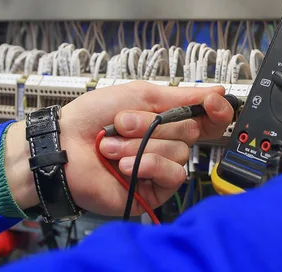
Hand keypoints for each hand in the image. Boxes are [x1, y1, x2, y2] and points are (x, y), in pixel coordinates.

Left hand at [4, 82, 233, 215]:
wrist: (64, 145)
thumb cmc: (92, 117)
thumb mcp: (138, 95)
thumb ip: (179, 96)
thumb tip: (216, 91)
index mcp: (165, 119)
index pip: (206, 117)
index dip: (215, 110)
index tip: (211, 102)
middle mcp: (166, 142)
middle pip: (191, 131)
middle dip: (153, 124)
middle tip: (122, 123)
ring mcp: (160, 167)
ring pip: (179, 152)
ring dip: (141, 145)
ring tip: (112, 146)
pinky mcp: (153, 189)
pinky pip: (172, 174)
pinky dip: (147, 164)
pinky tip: (125, 165)